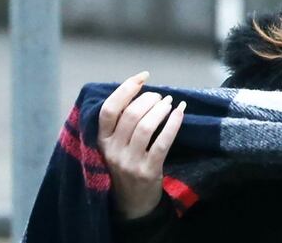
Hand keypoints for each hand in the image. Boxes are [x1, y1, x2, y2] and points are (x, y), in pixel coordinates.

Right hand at [97, 71, 186, 219]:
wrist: (131, 205)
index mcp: (101, 141)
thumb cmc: (124, 167)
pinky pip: (162, 142)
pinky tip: (180, 113)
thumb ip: (120, 124)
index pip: (109, 109)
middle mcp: (112, 150)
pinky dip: (173, 124)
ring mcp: (130, 162)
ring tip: (169, 103)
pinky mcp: (148, 171)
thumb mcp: (113, 146)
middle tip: (160, 96)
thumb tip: (139, 91)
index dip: (126, 89)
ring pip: (146, 127)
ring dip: (161, 109)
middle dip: (148, 99)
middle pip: (130, 115)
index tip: (143, 77)